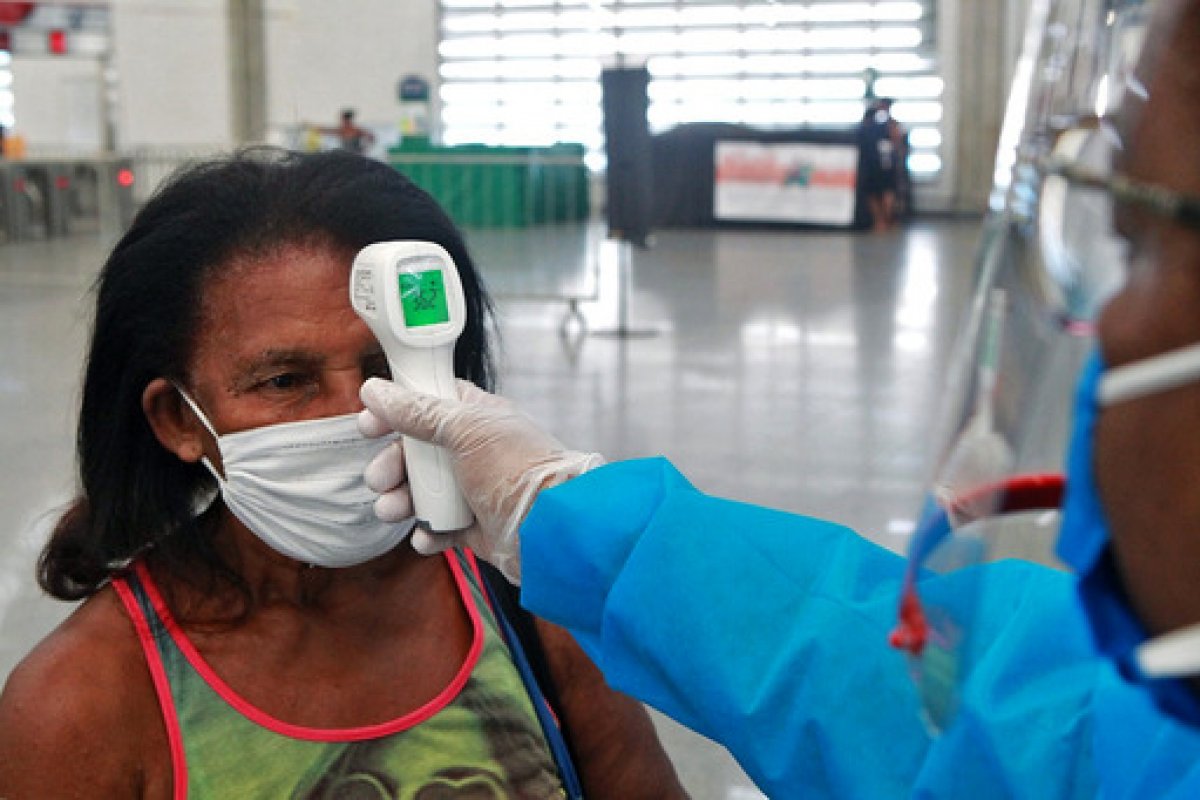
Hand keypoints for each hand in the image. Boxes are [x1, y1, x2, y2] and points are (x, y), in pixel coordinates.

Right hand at [358, 378, 603, 583]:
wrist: (550, 528)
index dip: (396, 411)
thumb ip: (419, 412)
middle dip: (392, 465)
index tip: (370, 424)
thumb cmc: (518, 469)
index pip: (429, 403)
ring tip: (393, 509)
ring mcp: (473, 489)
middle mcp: (474, 451)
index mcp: (477, 418)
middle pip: (417, 452)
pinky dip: (428, 532)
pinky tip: (427, 535)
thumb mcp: (465, 429)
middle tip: (380, 478)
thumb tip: (377, 391)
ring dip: (401, 500)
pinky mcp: (473, 525)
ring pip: (422, 491)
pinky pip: (438, 527)